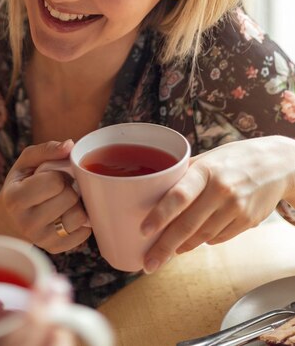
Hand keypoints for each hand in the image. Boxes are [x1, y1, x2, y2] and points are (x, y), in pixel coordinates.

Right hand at [0, 140, 90, 252]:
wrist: (12, 217)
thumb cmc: (23, 183)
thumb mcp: (27, 161)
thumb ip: (47, 149)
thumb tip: (69, 145)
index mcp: (15, 198)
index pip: (54, 182)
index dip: (59, 175)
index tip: (52, 176)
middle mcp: (26, 223)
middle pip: (69, 198)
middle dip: (68, 188)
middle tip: (58, 189)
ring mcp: (41, 240)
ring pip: (79, 216)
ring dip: (76, 204)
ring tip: (64, 201)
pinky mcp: (55, 249)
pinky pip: (84, 233)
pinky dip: (81, 221)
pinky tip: (68, 214)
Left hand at [141, 136, 294, 272]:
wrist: (278, 164)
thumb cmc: (236, 158)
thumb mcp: (209, 157)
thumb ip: (185, 172)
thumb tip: (155, 186)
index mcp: (207, 170)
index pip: (179, 195)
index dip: (160, 215)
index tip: (143, 230)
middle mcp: (221, 190)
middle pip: (188, 224)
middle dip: (165, 246)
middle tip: (148, 263)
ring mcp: (236, 208)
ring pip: (202, 236)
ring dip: (182, 246)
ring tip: (166, 252)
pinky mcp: (248, 222)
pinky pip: (219, 238)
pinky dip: (204, 241)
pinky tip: (194, 240)